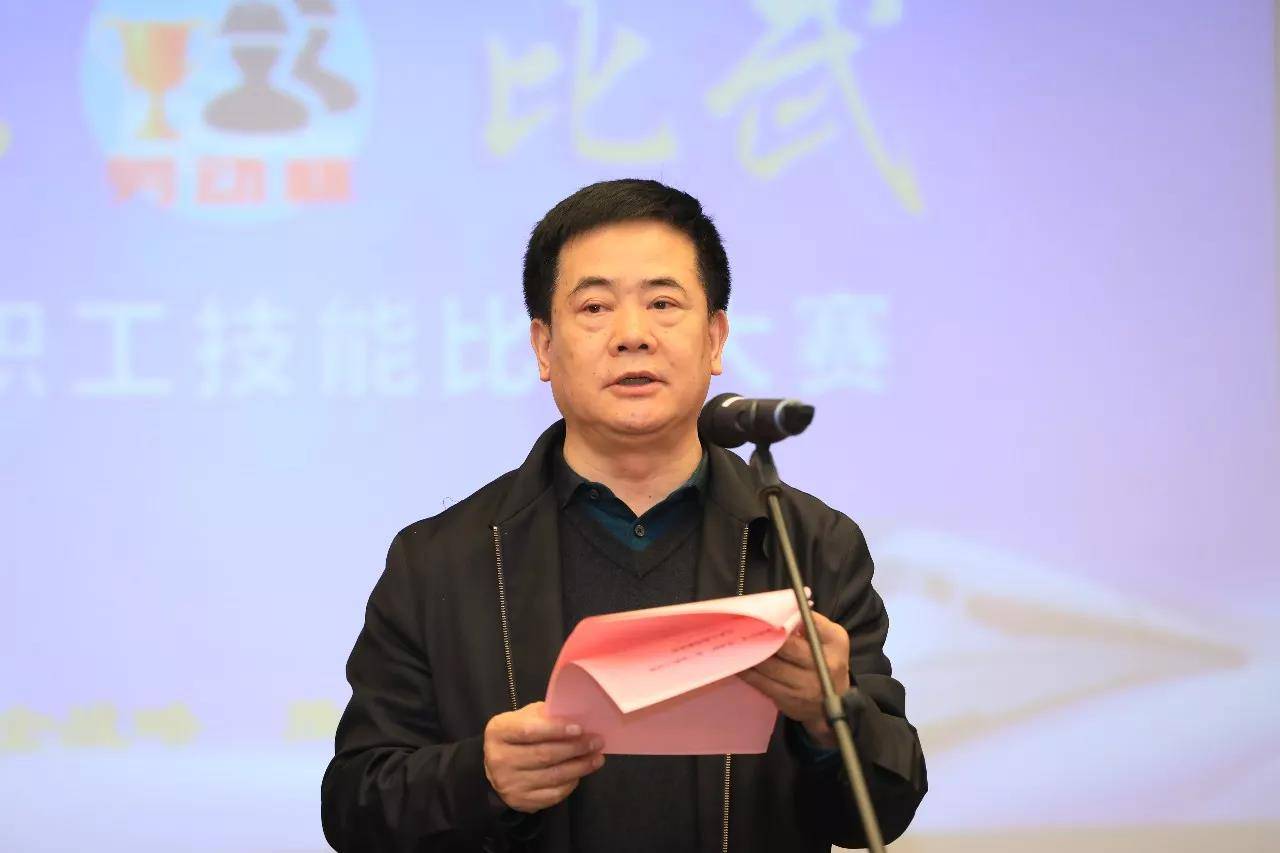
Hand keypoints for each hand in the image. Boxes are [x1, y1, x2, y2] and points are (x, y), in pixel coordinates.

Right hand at [483, 701, 604, 812]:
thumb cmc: (518, 736)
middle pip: (544, 755)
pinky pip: (553, 794)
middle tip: (596, 742)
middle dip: (575, 748)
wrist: (498, 767)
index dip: (555, 729)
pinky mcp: (521, 801)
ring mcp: (510, 784)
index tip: (579, 728)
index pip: (529, 731)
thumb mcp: (524, 718)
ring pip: (552, 776)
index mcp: (499, 732)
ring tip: (597, 758)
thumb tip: (576, 718)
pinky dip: (571, 783)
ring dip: (580, 767)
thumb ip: (545, 716)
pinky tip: (581, 773)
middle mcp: (499, 759)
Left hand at [738, 611, 850, 748]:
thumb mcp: (830, 636)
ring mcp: (804, 686)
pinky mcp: (788, 700)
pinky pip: (761, 683)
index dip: (789, 618)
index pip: (812, 624)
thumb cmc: (827, 658)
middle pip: (786, 647)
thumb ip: (812, 622)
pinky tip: (738, 661)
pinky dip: (748, 671)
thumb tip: (785, 609)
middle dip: (764, 635)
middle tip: (744, 624)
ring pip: (769, 666)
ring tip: (735, 641)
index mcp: (834, 642)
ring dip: (750, 653)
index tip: (770, 613)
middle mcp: (822, 665)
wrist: (835, 699)